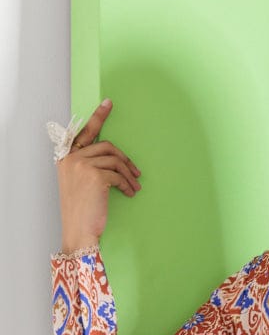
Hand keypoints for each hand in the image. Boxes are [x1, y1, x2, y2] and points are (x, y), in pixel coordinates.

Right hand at [56, 98, 141, 252]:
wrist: (79, 230)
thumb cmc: (82, 210)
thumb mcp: (79, 183)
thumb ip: (88, 165)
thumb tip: (114, 157)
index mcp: (65, 157)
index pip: (83, 132)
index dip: (98, 117)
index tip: (109, 103)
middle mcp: (71, 158)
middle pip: (106, 146)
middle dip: (125, 159)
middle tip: (137, 172)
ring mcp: (82, 165)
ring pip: (115, 160)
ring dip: (129, 174)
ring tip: (135, 186)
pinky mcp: (95, 175)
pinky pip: (118, 174)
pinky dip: (127, 184)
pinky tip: (130, 193)